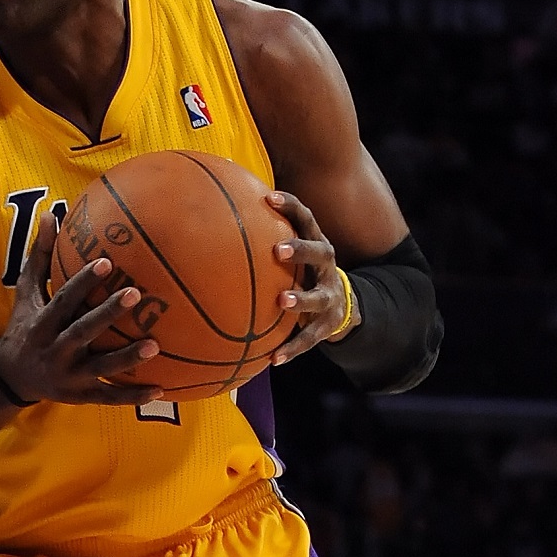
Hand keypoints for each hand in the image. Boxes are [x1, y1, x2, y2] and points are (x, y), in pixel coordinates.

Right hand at [0, 212, 161, 405]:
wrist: (12, 376)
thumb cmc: (26, 324)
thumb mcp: (27, 292)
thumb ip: (41, 255)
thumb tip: (52, 214)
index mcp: (43, 322)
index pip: (64, 299)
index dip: (82, 282)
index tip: (106, 262)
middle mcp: (55, 350)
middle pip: (83, 331)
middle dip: (108, 314)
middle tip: (134, 294)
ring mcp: (69, 376)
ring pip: (100, 368)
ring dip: (127, 359)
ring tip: (155, 346)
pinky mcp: (81, 395)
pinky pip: (109, 397)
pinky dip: (133, 395)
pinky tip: (161, 389)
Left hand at [266, 189, 356, 365]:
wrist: (340, 306)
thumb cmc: (300, 271)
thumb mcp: (290, 253)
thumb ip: (261, 236)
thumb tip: (217, 212)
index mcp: (315, 243)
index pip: (306, 218)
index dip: (291, 206)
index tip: (270, 197)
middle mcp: (327, 267)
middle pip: (320, 252)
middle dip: (300, 249)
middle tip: (277, 250)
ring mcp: (330, 296)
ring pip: (319, 296)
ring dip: (302, 299)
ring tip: (283, 301)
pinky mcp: (328, 325)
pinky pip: (310, 338)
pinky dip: (293, 349)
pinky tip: (274, 359)